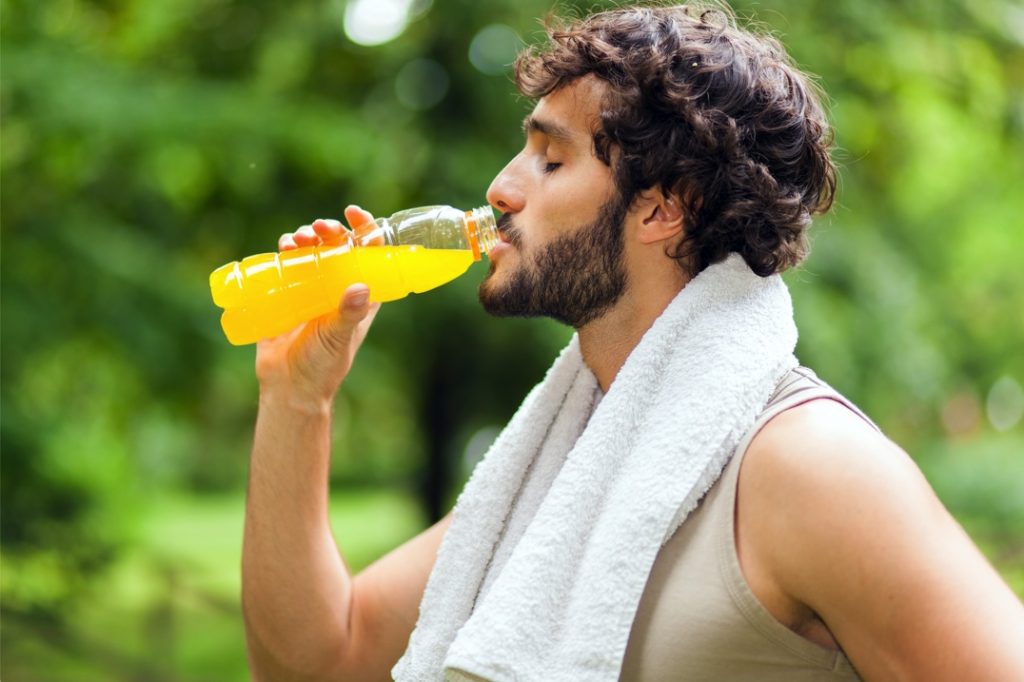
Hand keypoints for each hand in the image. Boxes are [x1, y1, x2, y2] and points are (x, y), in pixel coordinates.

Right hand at [255, 205, 382, 406]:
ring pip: (313, 251)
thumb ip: (348, 314)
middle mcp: (338, 287)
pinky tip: (284, 247)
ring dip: (307, 237)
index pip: (370, 254)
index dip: (366, 229)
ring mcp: (313, 288)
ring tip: (299, 239)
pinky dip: (287, 249)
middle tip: (320, 229)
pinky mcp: (288, 292)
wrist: (288, 386)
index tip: (354, 214)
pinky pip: (288, 263)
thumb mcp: (338, 338)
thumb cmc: (322, 366)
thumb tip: (360, 288)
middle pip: (339, 246)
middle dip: (331, 230)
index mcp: (361, 296)